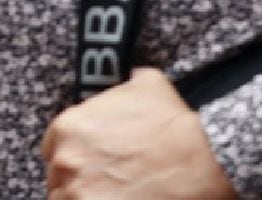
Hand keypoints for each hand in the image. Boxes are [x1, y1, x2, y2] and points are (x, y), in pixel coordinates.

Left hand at [41, 68, 236, 199]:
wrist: (207, 163)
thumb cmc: (178, 127)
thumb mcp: (149, 86)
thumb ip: (127, 83)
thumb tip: (130, 75)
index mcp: (68, 129)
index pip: (54, 150)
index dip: (75, 158)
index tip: (90, 166)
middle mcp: (66, 162)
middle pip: (60, 180)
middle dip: (81, 182)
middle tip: (107, 185)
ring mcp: (77, 194)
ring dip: (85, 198)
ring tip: (116, 196)